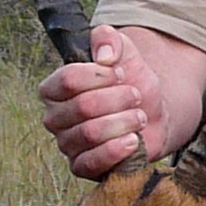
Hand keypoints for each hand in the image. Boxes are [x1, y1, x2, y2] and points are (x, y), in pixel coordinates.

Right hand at [38, 24, 166, 178]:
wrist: (150, 113)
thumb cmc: (130, 82)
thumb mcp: (123, 51)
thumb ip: (109, 39)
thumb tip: (105, 54)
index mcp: (55, 89)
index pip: (68, 79)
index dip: (101, 75)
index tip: (122, 72)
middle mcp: (55, 118)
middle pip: (84, 106)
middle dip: (119, 98)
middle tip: (136, 95)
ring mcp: (67, 144)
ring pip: (91, 133)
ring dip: (123, 122)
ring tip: (139, 116)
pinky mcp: (82, 167)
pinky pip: (91, 163)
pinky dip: (116, 150)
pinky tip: (134, 140)